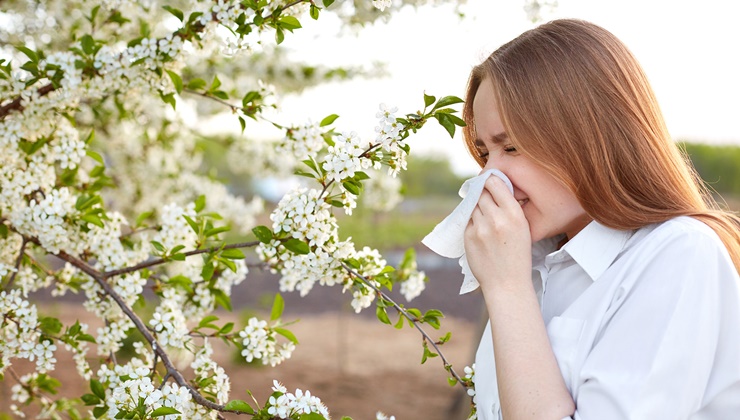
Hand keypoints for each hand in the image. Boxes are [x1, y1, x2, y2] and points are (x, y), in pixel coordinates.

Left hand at [464, 175, 531, 292]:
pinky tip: (481, 231)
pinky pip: (467, 220)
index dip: (490, 180)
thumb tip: (494, 188)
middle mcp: (496, 218)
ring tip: (485, 219)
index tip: (489, 180)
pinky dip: (472, 221)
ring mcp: (480, 228)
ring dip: (477, 208)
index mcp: (514, 214)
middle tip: (485, 198)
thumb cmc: (517, 256)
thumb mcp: (523, 228)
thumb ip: (509, 209)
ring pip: (473, 206)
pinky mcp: (468, 236)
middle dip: (483, 193)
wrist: (507, 283)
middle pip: (482, 193)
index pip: (495, 184)